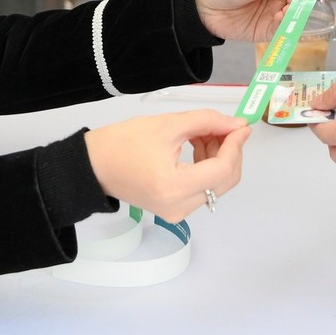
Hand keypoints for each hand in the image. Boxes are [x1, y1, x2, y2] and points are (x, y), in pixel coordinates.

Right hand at [83, 110, 250, 221]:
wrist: (94, 166)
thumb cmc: (122, 144)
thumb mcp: (167, 125)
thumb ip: (206, 122)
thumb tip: (235, 124)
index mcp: (174, 186)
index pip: (222, 169)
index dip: (236, 145)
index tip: (241, 126)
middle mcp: (179, 207)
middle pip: (225, 180)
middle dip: (229, 150)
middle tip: (223, 125)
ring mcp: (177, 213)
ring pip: (216, 184)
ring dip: (218, 156)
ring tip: (203, 132)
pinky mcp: (175, 211)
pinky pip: (203, 188)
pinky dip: (207, 166)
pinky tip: (198, 145)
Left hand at [191, 0, 318, 42]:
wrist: (201, 7)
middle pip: (305, 0)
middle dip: (304, 4)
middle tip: (292, 5)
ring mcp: (275, 12)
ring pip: (298, 17)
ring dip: (296, 17)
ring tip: (284, 14)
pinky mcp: (268, 30)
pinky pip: (285, 31)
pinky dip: (287, 28)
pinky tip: (278, 22)